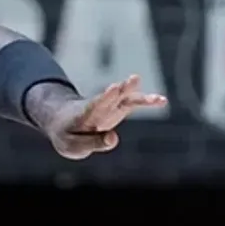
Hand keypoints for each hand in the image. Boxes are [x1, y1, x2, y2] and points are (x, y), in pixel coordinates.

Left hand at [29, 75, 167, 159]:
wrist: (61, 121)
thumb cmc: (67, 135)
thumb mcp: (73, 145)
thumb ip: (93, 143)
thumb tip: (114, 138)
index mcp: (83, 116)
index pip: (93, 106)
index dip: (104, 98)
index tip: (114, 88)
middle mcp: (97, 108)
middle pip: (110, 98)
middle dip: (121, 90)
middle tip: (134, 79)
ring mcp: (108, 106)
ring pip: (124, 99)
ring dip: (139, 96)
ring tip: (158, 97)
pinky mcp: (118, 109)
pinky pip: (133, 103)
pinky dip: (146, 102)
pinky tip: (163, 100)